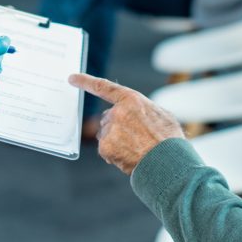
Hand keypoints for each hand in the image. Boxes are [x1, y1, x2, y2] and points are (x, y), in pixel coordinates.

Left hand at [69, 73, 184, 174]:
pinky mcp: (105, 147)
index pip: (103, 87)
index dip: (86, 82)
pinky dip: (115, 154)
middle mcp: (116, 113)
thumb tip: (137, 113)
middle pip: (108, 118)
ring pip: (107, 135)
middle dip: (117, 126)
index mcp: (131, 100)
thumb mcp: (161, 114)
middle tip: (137, 137)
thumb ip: (143, 109)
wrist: (167, 163)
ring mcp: (109, 131)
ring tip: (137, 148)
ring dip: (116, 141)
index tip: (72, 78)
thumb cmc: (169, 140)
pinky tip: (130, 156)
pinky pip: (106, 149)